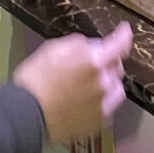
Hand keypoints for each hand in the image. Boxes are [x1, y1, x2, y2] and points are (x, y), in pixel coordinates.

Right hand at [11, 23, 132, 143]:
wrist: (28, 114)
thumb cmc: (35, 78)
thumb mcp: (52, 49)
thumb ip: (77, 45)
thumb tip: (91, 47)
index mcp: (93, 61)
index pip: (118, 45)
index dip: (123, 36)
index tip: (125, 31)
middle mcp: (103, 83)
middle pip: (116, 67)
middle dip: (107, 62)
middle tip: (89, 63)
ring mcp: (103, 104)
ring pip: (115, 88)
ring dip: (107, 82)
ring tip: (89, 84)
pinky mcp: (98, 121)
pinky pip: (107, 106)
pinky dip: (101, 100)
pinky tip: (84, 101)